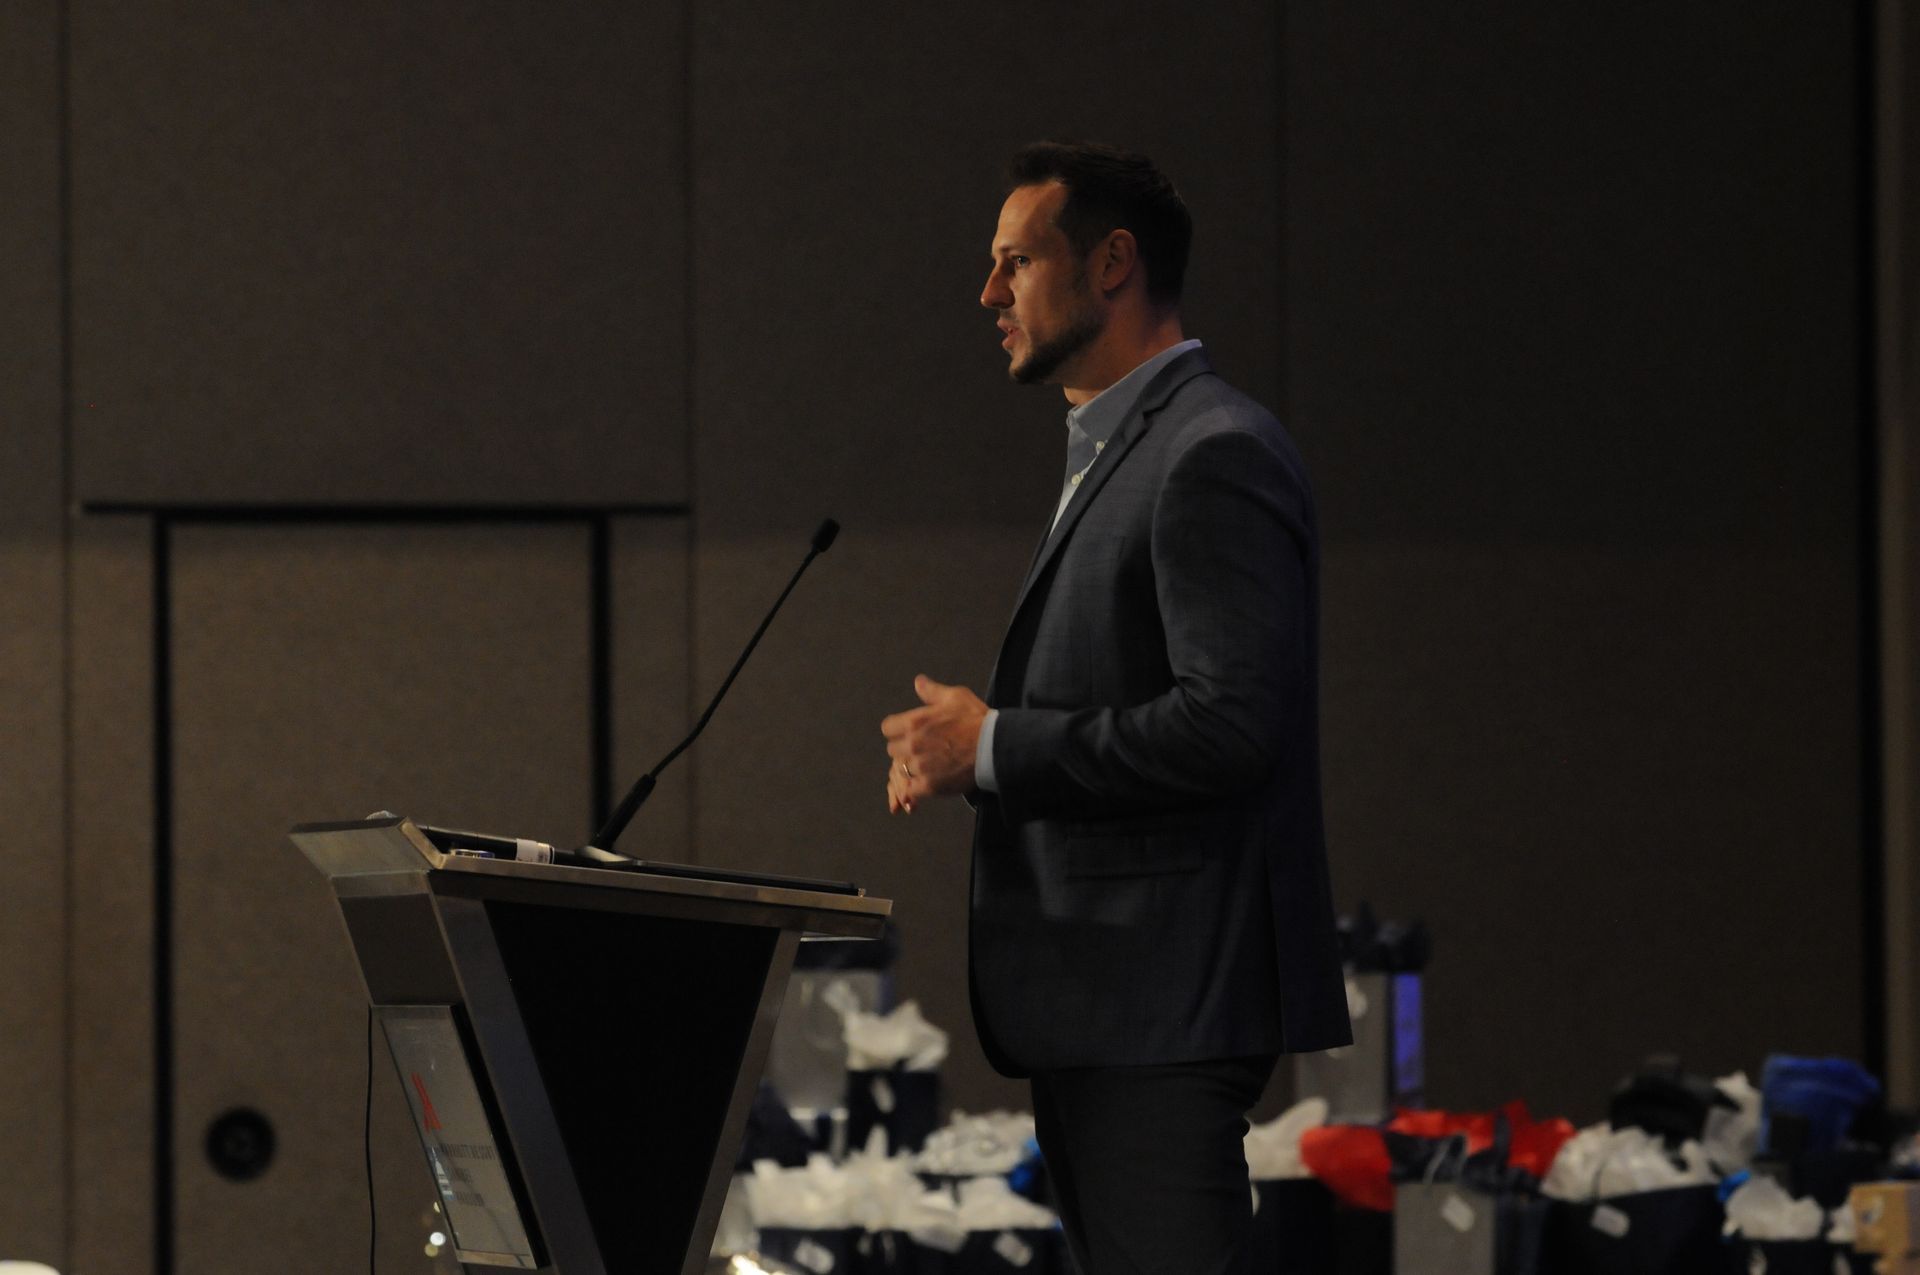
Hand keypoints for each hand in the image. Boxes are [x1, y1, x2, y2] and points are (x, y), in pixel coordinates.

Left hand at [881, 674, 985, 812]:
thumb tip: (918, 682)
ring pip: (902, 770)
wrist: (994, 746)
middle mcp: (913, 744)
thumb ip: (932, 691)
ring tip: (928, 766)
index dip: (896, 730)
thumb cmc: (976, 719)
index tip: (907, 733)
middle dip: (903, 749)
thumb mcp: (955, 697)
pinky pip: (911, 790)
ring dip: (912, 768)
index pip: (888, 728)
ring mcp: (920, 766)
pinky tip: (928, 782)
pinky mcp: (930, 785)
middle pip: (893, 750)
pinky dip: (916, 788)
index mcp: (914, 722)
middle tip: (920, 749)